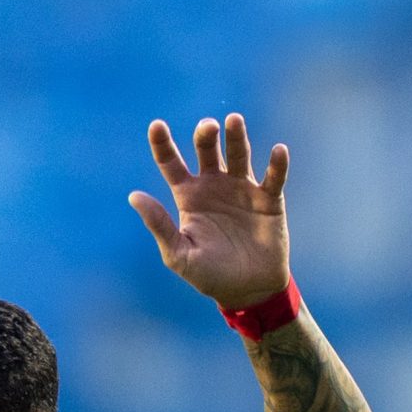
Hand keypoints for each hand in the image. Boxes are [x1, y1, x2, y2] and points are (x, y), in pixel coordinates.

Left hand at [129, 114, 289, 307]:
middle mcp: (214, 186)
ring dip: (236, 137)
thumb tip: (134, 196)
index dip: (162, 144)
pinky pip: (274, 176)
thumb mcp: (178, 254)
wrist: (247, 290)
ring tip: (233, 121)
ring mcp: (242, 189)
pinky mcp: (269, 198)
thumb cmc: (209, 275)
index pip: (171, 165)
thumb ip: (159, 224)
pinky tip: (277, 152)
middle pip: (207, 151)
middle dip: (206, 136)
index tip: (155, 125)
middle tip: (208, 126)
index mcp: (188, 197)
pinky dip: (277, 164)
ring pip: (239, 154)